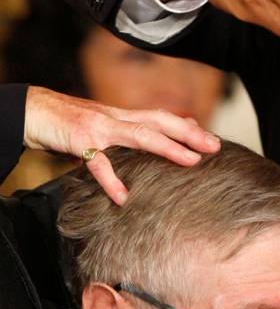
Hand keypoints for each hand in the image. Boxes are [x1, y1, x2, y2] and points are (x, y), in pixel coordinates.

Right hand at [24, 86, 220, 205]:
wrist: (35, 111)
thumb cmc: (71, 124)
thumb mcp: (104, 127)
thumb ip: (126, 136)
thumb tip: (152, 149)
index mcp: (124, 116)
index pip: (163, 118)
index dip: (189, 127)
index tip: (214, 140)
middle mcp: (116, 118)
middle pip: (160, 122)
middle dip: (190, 134)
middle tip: (216, 147)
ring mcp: (99, 127)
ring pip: (139, 135)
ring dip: (167, 147)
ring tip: (190, 161)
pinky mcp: (79, 139)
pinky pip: (97, 162)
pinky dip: (111, 180)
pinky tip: (124, 197)